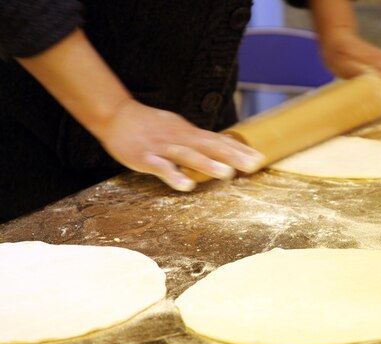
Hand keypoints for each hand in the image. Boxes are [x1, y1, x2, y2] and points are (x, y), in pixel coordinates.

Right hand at [92, 98, 264, 190]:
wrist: (116, 116)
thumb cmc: (152, 126)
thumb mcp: (179, 128)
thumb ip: (200, 139)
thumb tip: (225, 145)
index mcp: (190, 133)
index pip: (219, 140)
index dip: (239, 149)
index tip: (260, 157)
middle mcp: (181, 138)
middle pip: (210, 146)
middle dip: (233, 156)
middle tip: (254, 165)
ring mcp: (163, 148)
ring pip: (188, 155)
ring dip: (208, 164)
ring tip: (227, 174)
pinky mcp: (146, 158)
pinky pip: (161, 168)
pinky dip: (174, 176)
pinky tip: (186, 186)